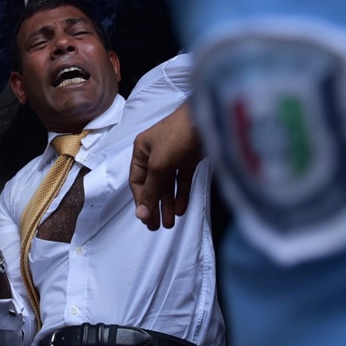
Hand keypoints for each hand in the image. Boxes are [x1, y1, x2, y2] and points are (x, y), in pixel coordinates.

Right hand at [129, 102, 202, 229]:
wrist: (208, 118)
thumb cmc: (177, 137)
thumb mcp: (159, 164)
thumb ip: (151, 190)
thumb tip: (140, 214)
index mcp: (142, 150)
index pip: (137, 181)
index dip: (140, 200)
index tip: (145, 219)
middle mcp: (155, 153)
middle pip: (152, 185)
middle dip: (154, 205)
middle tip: (156, 227)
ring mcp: (173, 155)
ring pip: (168, 184)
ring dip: (167, 204)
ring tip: (169, 223)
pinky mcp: (189, 158)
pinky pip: (182, 180)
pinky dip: (181, 195)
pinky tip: (181, 210)